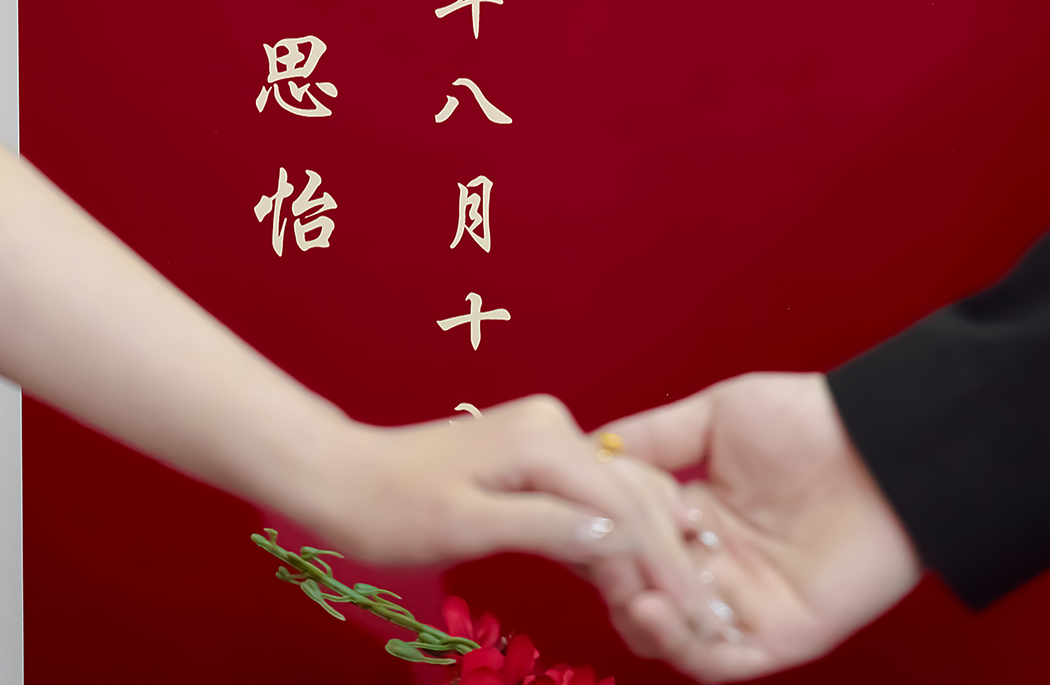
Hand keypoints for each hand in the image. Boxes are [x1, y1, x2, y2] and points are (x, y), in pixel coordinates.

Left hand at [312, 395, 706, 616]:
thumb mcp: (465, 526)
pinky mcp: (538, 457)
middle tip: (705, 620)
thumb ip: (542, 528)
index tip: (692, 616)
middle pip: (632, 496)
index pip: (622, 504)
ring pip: (620, 497)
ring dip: (651, 550)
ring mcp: (549, 439)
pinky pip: (593, 498)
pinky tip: (639, 577)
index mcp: (545, 439)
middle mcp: (557, 427)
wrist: (344, 477)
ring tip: (685, 606)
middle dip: (668, 557)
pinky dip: (618, 539)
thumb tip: (616, 541)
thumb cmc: (392, 509)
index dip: (659, 563)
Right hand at [593, 373, 921, 679]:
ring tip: (622, 584)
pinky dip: (681, 643)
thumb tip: (591, 447)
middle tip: (594, 551)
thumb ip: (657, 437)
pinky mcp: (778, 636)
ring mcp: (746, 605)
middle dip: (612, 575)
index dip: (599, 530)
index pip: (632, 538)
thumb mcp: (719, 415)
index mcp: (699, 515)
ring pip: (672, 634)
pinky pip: (718, 660)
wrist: (882, 446)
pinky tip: (652, 608)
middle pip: (642, 590)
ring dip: (638, 615)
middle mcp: (716, 565)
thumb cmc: (808, 421)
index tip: (568, 510)